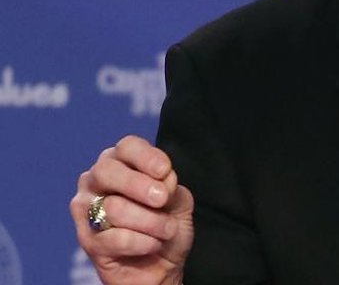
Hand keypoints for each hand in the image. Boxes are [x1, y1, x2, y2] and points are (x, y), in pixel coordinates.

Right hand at [70, 135, 194, 284]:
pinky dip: (143, 243)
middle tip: (161, 200)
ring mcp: (86, 210)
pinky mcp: (87, 240)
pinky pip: (116, 238)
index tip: (165, 171)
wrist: (161, 266)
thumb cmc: (166, 225)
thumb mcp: (177, 200)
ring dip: (151, 222)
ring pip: (115, 207)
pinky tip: (152, 244)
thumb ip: (170, 186)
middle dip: (139, 186)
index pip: (127, 146)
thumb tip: (162, 181)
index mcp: (120, 163)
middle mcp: (96, 181)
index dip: (146, 157)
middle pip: (107, 171)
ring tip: (166, 230)